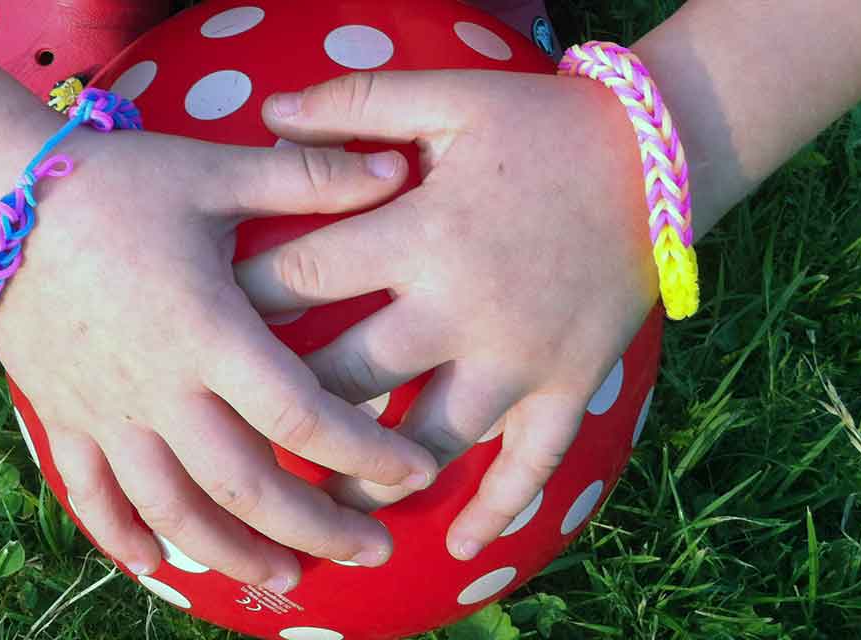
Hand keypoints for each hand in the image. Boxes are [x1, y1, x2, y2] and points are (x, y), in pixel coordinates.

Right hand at [0, 128, 438, 592]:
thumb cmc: (111, 182)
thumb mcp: (212, 172)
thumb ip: (307, 177)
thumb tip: (398, 166)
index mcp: (206, 331)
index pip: (300, 415)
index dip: (367, 451)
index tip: (418, 470)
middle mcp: (156, 387)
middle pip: (245, 486)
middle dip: (316, 528)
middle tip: (374, 551)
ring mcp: (104, 412)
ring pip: (173, 510)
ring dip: (234, 554)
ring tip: (289, 578)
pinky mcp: (62, 418)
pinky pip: (93, 497)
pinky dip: (124, 538)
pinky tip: (155, 567)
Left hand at [235, 70, 659, 559]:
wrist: (661, 155)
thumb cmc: (545, 124)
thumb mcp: (451, 95)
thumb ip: (358, 103)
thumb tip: (269, 111)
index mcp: (422, 233)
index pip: (304, 279)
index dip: (242, 301)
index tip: (199, 326)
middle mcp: (463, 309)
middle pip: (348, 376)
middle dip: (285, 405)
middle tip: (236, 433)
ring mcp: (519, 358)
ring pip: (427, 440)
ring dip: (370, 481)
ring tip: (323, 509)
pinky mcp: (569, 384)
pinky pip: (531, 463)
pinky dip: (495, 509)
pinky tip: (456, 545)